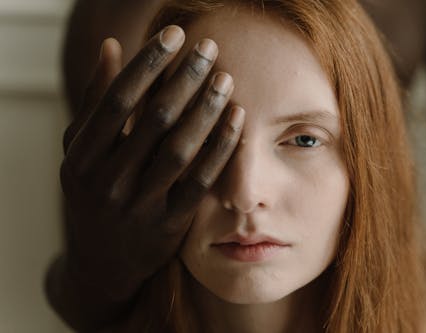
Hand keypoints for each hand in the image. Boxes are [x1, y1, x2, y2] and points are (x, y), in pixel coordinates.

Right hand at [60, 25, 244, 301]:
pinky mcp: (168, 225)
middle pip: (153, 119)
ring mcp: (138, 206)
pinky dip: (219, 148)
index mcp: (81, 157)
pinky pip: (200, 181)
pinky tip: (236, 119)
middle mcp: (106, 182)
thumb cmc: (94, 194)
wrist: (103, 261)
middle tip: (209, 48)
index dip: (148, 63)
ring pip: (179, 149)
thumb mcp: (82, 152)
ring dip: (206, 109)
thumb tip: (111, 47)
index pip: (118, 99)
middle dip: (184, 78)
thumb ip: (96, 101)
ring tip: (225, 78)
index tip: (173, 34)